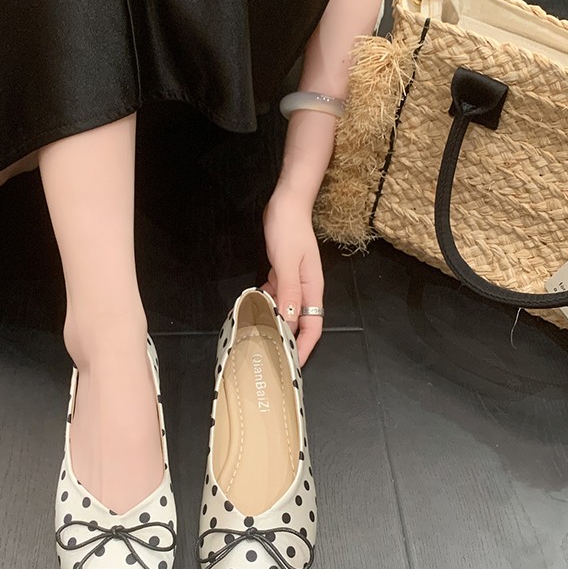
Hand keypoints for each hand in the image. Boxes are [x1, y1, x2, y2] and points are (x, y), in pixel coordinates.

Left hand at [259, 190, 324, 366]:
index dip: (305, 347)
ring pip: (286, 311)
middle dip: (289, 341)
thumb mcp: (287, 262)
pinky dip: (266, 304)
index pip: (313, 326)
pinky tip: (253, 308)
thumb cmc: (289, 230)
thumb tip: (290, 321)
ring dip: (275, 323)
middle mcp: (305, 288)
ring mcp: (294, 281)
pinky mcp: (282, 273)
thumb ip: (289, 292)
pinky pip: (276, 296)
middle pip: (300, 322)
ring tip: (258, 338)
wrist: (286, 204)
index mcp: (312, 288)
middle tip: (272, 356)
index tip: (294, 364)